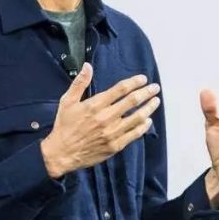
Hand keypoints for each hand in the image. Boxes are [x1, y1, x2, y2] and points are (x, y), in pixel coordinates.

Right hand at [40, 63, 161, 177]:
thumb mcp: (67, 102)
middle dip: (146, 92)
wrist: (61, 154)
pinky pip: (134, 134)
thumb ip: (79, 83)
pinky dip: (143, 126)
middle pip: (133, 101)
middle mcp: (106, 117)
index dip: (134, 82)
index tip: (143, 78)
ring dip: (149, 108)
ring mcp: (112, 132)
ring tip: (156, 101)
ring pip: (137, 117)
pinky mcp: (116, 145)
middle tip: (155, 87)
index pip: (120, 89)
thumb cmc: (64, 126)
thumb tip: (88, 66)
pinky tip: (148, 120)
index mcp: (95, 105)